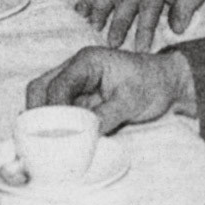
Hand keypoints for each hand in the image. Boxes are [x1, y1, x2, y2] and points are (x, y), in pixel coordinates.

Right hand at [26, 47, 197, 134]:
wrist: (168, 84)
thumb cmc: (152, 84)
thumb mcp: (131, 102)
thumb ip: (105, 117)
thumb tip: (82, 136)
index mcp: (86, 61)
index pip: (57, 86)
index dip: (51, 111)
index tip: (52, 135)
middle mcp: (76, 69)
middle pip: (41, 88)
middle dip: (36, 114)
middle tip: (38, 140)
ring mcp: (76, 84)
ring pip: (46, 100)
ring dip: (45, 120)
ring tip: (46, 143)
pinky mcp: (80, 98)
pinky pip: (60, 110)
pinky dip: (57, 125)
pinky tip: (58, 142)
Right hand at [75, 0, 204, 50]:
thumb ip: (187, 9)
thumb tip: (177, 29)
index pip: (150, 6)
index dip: (145, 29)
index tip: (141, 50)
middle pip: (125, 2)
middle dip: (119, 25)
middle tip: (114, 47)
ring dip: (99, 14)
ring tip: (93, 32)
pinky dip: (86, 3)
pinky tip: (79, 17)